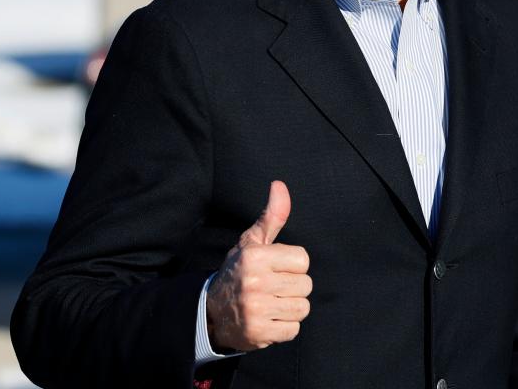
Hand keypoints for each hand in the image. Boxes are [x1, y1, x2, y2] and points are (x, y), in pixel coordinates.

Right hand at [205, 180, 311, 351]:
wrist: (211, 312)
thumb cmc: (239, 271)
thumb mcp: (252, 242)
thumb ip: (271, 216)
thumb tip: (279, 185)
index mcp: (255, 256)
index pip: (303, 260)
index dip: (293, 265)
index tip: (277, 268)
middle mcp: (254, 281)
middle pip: (306, 285)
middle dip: (293, 287)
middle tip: (274, 287)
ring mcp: (256, 309)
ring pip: (302, 308)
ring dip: (290, 308)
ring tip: (272, 303)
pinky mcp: (259, 333)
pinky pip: (293, 329)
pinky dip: (284, 327)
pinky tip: (269, 319)